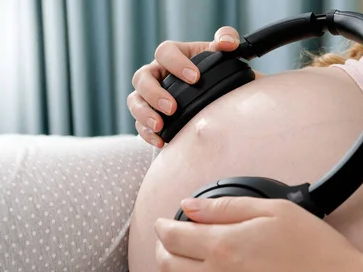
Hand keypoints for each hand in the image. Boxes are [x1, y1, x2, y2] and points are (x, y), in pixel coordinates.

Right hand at [128, 26, 243, 147]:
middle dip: (154, 93)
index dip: (176, 63)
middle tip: (172, 107)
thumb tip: (228, 43)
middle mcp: (156, 74)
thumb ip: (228, 41)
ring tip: (160, 126)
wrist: (220, 102)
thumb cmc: (219, 74)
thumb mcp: (225, 56)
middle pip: (141, 78)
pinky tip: (161, 141)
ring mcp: (150, 96)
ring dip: (144, 113)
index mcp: (173, 56)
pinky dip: (147, 134)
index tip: (195, 77)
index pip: (164, 52)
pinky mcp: (150, 117)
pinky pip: (139, 124)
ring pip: (134, 101)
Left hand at [154, 197, 362, 271]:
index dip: (163, 227)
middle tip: (167, 241)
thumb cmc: (319, 255)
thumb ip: (226, 207)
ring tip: (180, 263)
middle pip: (167, 266)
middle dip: (162, 250)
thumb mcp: (276, 212)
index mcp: (222, 247)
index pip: (173, 237)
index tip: (164, 222)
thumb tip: (190, 206)